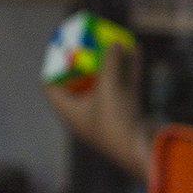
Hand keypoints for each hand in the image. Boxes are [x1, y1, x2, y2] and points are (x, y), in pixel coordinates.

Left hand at [48, 41, 151, 180]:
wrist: (143, 151)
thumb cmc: (116, 123)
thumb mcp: (109, 88)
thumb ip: (109, 64)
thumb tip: (113, 44)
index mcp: (69, 111)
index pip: (50, 86)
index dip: (51, 66)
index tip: (57, 47)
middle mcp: (84, 112)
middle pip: (78, 81)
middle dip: (83, 61)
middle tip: (85, 40)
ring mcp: (105, 113)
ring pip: (104, 82)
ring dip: (108, 62)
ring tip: (111, 41)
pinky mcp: (125, 112)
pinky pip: (124, 85)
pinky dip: (127, 69)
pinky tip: (134, 50)